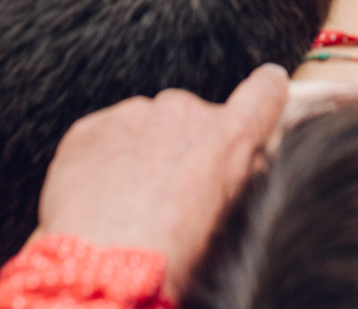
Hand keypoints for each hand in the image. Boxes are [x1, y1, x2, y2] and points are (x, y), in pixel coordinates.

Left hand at [38, 65, 289, 295]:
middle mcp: (183, 113)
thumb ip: (243, 173)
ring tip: (128, 199)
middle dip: (182, 142)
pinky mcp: (90, 128)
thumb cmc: (175, 257)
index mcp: (229, 136)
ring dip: (142, 149)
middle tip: (167, 188)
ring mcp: (133, 115)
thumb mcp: (231, 218)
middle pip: (190, 114)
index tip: (266, 89)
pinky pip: (104, 135)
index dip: (266, 91)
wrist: (104, 268)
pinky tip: (101, 196)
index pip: (264, 92)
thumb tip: (250, 156)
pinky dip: (104, 157)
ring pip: (143, 123)